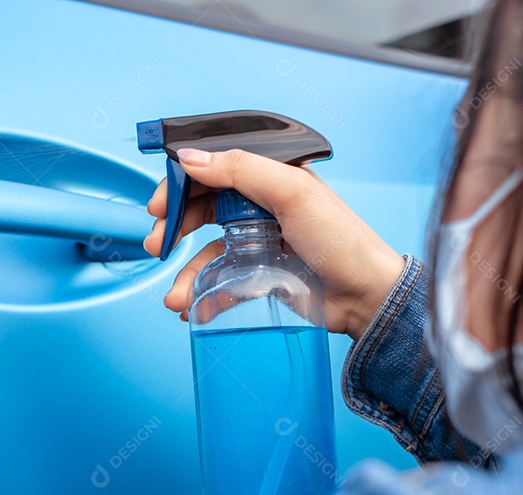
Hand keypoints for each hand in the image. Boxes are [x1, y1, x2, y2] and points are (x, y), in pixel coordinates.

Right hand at [143, 148, 405, 338]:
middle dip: (174, 228)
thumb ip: (240, 170)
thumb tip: (190, 159)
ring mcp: (259, 241)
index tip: (159, 205)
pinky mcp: (261, 275)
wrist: (366, 296)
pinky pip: (220, 281)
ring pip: (207, 250)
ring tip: (176, 295)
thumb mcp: (292, 192)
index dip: (182, 185)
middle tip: (156, 244)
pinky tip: (192, 307)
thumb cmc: (342, 240)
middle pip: (202, 209)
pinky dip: (202, 293)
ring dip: (185, 272)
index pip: (214, 170)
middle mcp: (262, 205)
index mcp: (271, 176)